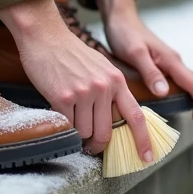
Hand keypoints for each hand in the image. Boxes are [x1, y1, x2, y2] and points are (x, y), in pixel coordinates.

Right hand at [0, 0, 151, 159]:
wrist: (46, 36)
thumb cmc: (71, 54)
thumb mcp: (101, 68)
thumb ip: (111, 90)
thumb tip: (114, 119)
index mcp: (117, 81)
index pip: (136, 116)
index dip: (143, 139)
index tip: (147, 157)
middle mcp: (104, 88)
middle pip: (106, 133)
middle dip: (98, 145)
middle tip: (90, 146)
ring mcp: (84, 93)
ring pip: (85, 132)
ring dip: (77, 133)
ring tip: (70, 117)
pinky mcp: (64, 97)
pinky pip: (67, 126)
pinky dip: (63, 126)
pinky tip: (59, 111)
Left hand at [97, 0, 192, 126]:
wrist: (121, 18)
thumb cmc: (125, 34)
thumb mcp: (135, 53)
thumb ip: (150, 72)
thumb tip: (164, 92)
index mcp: (171, 60)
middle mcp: (174, 61)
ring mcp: (170, 62)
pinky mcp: (164, 63)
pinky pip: (184, 79)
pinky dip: (192, 89)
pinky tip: (190, 96)